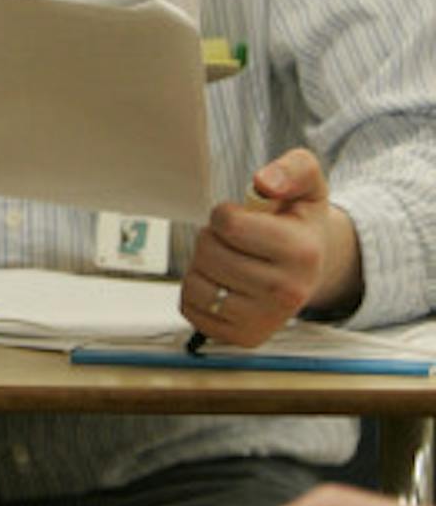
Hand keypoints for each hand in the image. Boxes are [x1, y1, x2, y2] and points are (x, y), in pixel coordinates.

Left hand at [183, 148, 362, 346]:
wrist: (313, 269)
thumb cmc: (299, 223)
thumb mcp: (308, 184)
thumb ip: (292, 168)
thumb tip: (264, 182)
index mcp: (301, 252)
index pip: (226, 224)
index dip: (225, 215)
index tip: (244, 219)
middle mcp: (287, 292)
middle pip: (207, 252)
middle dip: (213, 239)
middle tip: (238, 243)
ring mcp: (265, 319)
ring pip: (196, 283)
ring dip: (203, 267)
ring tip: (231, 262)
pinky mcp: (244, 337)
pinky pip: (191, 308)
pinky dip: (197, 292)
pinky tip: (223, 284)